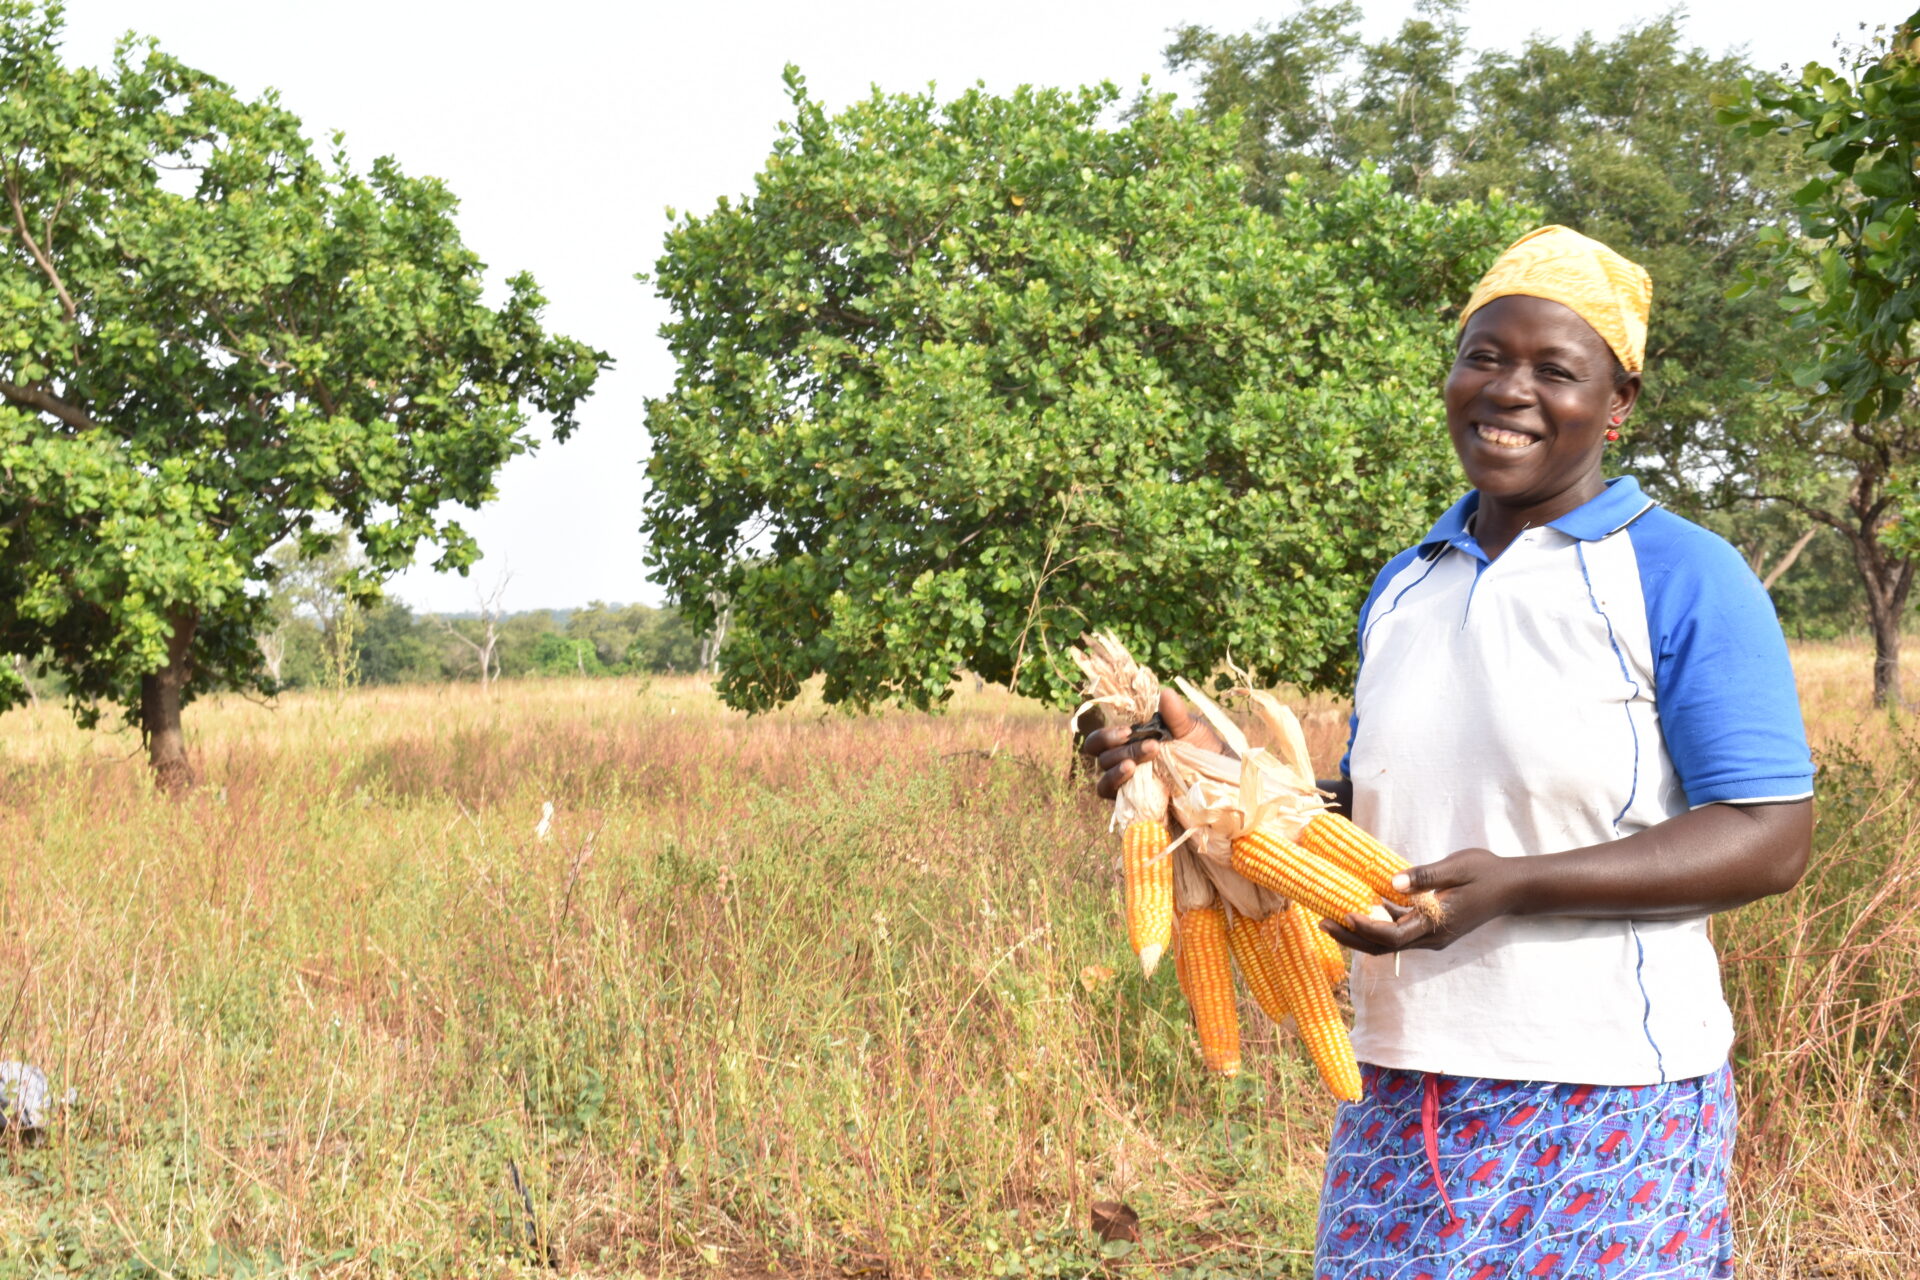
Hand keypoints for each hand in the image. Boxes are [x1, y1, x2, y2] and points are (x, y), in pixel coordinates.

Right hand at [1079, 688, 1225, 800]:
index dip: (1107, 734)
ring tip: (1135, 765)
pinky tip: (1133, 778)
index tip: (1128, 730)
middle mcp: (1125, 764)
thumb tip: (1164, 692)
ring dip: (1116, 768)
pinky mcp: (1135, 807)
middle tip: (1149, 746)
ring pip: (1103, 779)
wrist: (1223, 787)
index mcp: (1132, 742)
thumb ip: (1176, 715)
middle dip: (1115, 748)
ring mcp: (1129, 787)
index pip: (1103, 738)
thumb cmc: (1204, 754)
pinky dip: (1118, 787)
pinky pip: (1114, 798)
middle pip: (1100, 756)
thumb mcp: (1192, 731)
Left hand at [1320, 847, 1524, 954]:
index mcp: (1436, 925)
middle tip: (1322, 923)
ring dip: (1362, 932)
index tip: (1344, 913)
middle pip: (1384, 946)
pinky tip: (1361, 907)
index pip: (1394, 936)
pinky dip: (1378, 923)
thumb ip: (1425, 876)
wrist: (1513, 888)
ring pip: (1390, 942)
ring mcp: (1432, 936)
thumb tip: (1393, 882)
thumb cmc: (1486, 873)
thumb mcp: (1457, 868)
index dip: (1366, 928)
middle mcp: (1431, 938)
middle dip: (1352, 937)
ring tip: (1332, 917)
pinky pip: (1400, 931)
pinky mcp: (1432, 929)